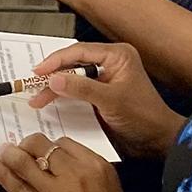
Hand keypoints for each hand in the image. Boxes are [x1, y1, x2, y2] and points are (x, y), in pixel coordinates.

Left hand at [0, 133, 141, 191]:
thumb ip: (91, 179)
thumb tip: (71, 173)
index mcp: (97, 167)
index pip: (65, 143)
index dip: (50, 146)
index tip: (44, 151)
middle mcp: (74, 172)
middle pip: (42, 146)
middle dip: (29, 145)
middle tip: (22, 150)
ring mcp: (54, 189)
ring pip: (24, 161)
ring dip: (10, 154)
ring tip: (2, 152)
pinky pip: (15, 184)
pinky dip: (0, 172)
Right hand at [28, 41, 185, 158]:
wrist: (157, 140)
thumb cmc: (144, 117)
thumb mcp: (110, 100)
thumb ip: (81, 88)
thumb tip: (54, 79)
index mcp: (118, 55)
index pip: (80, 51)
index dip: (56, 60)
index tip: (39, 71)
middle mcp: (111, 63)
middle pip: (74, 63)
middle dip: (53, 74)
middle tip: (34, 84)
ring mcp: (106, 79)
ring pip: (74, 77)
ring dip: (56, 87)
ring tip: (38, 98)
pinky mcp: (102, 94)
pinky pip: (79, 90)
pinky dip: (65, 96)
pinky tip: (52, 102)